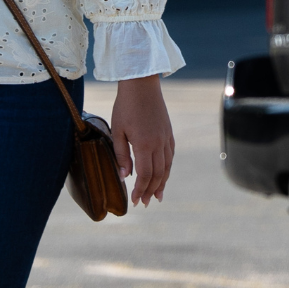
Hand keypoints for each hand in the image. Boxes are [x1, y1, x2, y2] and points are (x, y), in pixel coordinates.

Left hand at [108, 76, 174, 205]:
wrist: (142, 85)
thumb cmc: (125, 106)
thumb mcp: (118, 131)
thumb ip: (121, 155)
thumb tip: (124, 176)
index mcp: (144, 144)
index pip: (144, 175)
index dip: (140, 190)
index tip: (136, 201)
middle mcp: (159, 143)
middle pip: (158, 174)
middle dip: (151, 191)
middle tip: (146, 203)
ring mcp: (166, 138)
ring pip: (167, 167)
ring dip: (162, 183)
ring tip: (158, 196)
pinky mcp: (169, 133)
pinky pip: (171, 156)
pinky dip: (168, 169)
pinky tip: (164, 175)